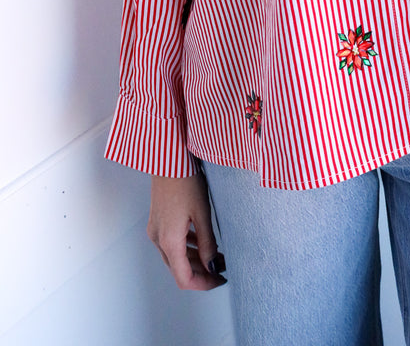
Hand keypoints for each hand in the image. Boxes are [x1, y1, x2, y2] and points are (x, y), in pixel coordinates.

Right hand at [147, 172, 225, 290]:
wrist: (168, 158)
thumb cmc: (185, 181)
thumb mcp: (202, 213)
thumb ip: (207, 243)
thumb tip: (212, 265)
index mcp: (169, 241)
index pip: (184, 278)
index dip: (203, 284)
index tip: (219, 280)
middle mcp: (158, 239)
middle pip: (179, 269)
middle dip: (201, 272)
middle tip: (222, 269)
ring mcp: (156, 230)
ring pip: (175, 257)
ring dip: (195, 260)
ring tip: (217, 256)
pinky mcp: (158, 221)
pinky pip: (171, 243)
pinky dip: (187, 247)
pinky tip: (203, 242)